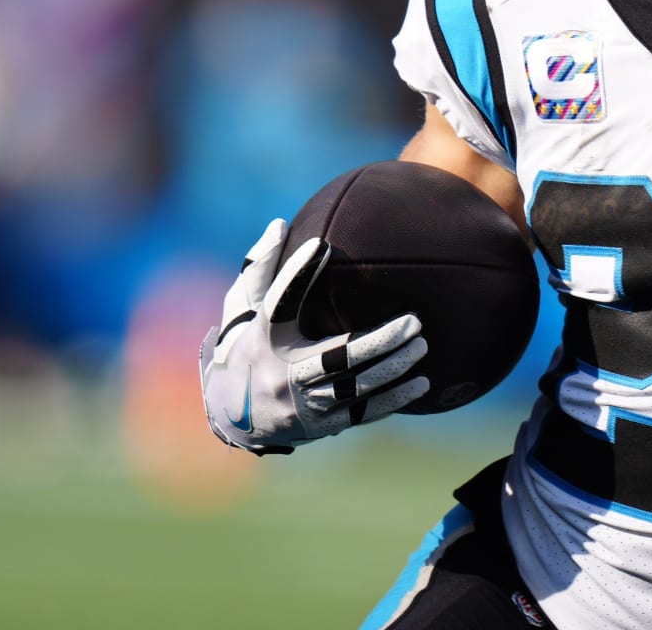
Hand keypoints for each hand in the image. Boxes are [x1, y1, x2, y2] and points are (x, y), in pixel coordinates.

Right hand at [199, 218, 429, 453]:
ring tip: (422, 346)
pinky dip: (393, 399)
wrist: (229, 414)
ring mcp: (303, 406)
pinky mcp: (321, 426)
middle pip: (336, 358)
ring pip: (355, 388)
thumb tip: (280, 224)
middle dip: (378, 342)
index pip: (280, 303)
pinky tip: (421, 383)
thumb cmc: (248, 346)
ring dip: (393, 368)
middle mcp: (283, 375)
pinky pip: (362, 413)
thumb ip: (260, 267)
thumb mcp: (243, 308)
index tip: (321, 245)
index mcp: (264, 340)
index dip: (298, 273)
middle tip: (413, 322)